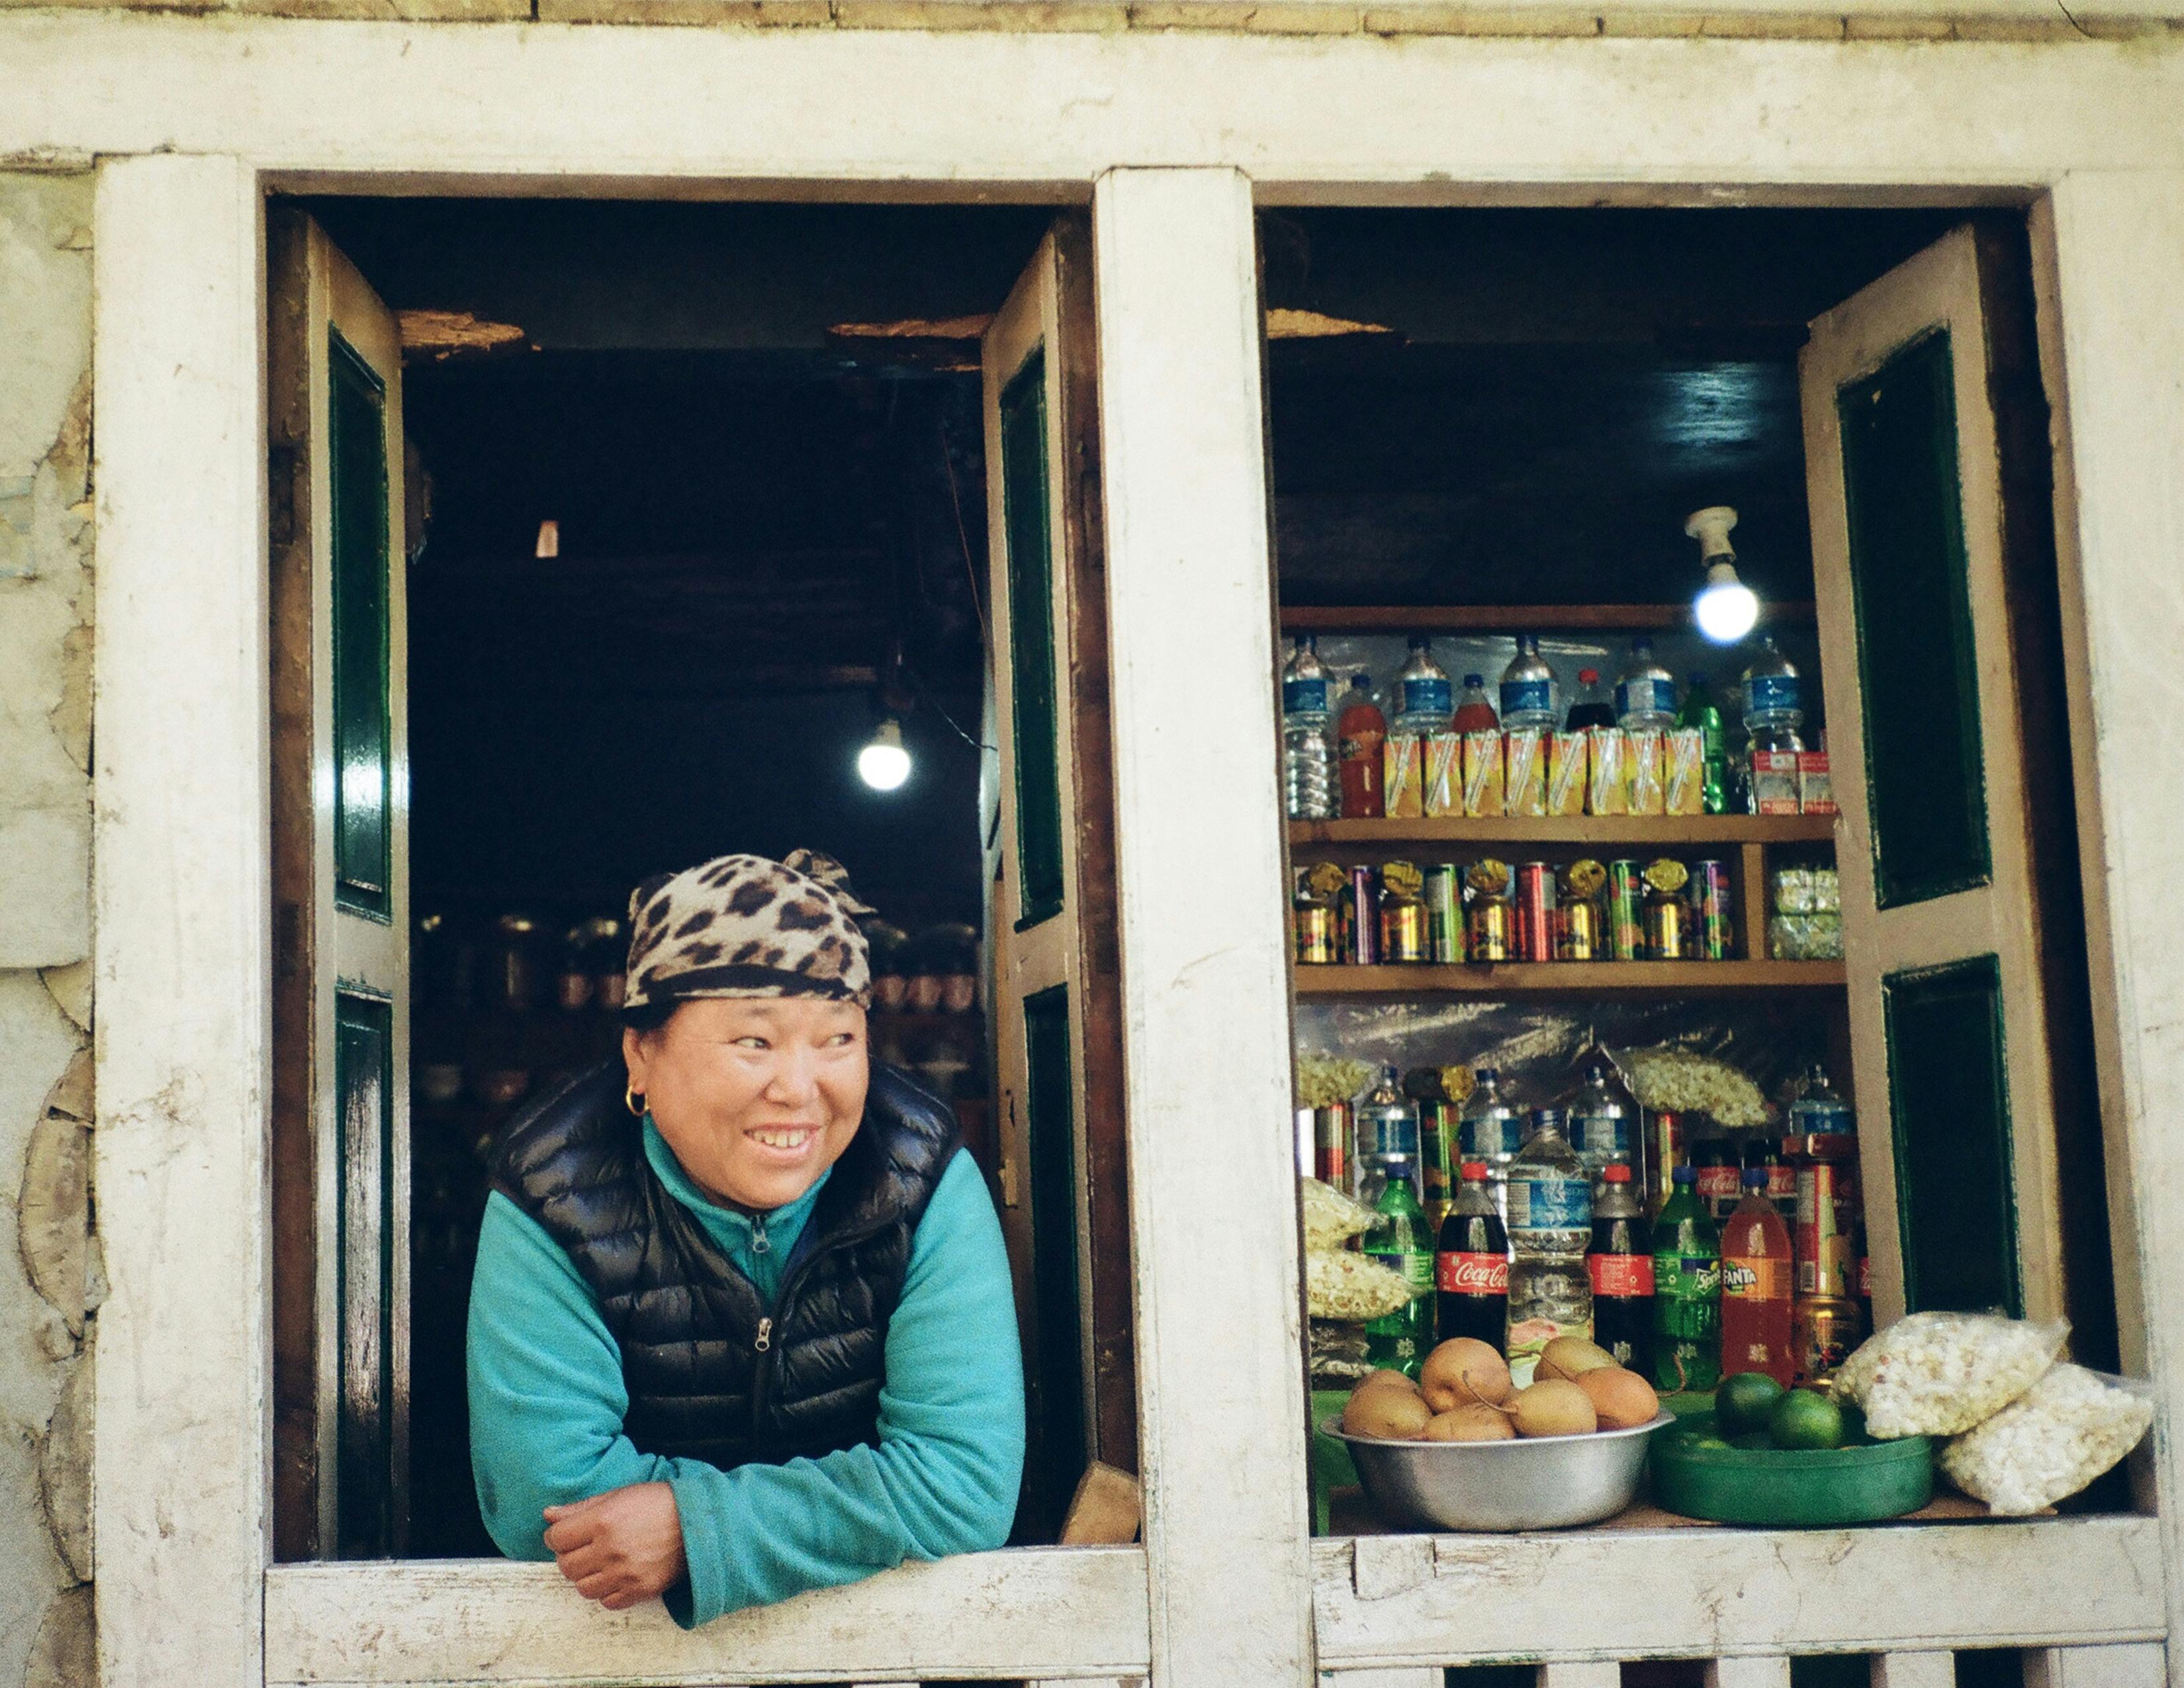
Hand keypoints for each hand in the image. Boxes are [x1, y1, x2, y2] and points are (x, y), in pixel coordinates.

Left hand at [543, 1482, 687, 1610]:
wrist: (698, 1521)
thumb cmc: (657, 1503)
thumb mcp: (618, 1496)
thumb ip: (580, 1508)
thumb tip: (548, 1515)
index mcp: (603, 1521)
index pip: (557, 1539)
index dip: (555, 1537)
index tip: (564, 1535)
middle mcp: (611, 1549)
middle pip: (566, 1566)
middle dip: (569, 1557)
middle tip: (582, 1548)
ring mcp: (625, 1573)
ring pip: (583, 1588)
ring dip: (586, 1576)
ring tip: (599, 1563)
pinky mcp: (640, 1590)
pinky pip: (607, 1602)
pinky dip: (607, 1591)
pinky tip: (616, 1575)